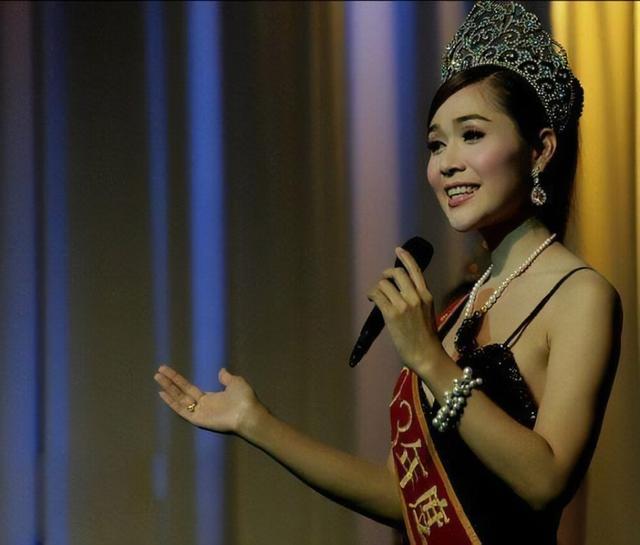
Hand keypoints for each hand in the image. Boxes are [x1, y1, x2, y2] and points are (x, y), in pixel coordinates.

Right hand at [154, 365, 262, 435]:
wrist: (248, 413)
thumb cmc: (244, 398)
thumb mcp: (236, 383)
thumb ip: (226, 378)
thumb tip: (221, 371)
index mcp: (210, 397)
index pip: (189, 388)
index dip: (178, 380)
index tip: (167, 370)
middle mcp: (202, 405)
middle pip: (181, 391)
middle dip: (170, 382)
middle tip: (158, 372)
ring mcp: (199, 412)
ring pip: (179, 398)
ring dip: (168, 388)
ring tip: (157, 377)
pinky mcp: (198, 419)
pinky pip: (182, 410)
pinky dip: (172, 402)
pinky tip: (162, 394)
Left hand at [367, 247, 441, 370]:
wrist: (426, 355)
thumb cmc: (426, 338)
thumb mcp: (427, 312)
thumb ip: (417, 300)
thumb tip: (399, 292)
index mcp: (426, 295)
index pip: (416, 270)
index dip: (406, 258)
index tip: (398, 249)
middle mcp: (416, 296)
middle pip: (396, 273)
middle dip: (385, 275)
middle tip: (382, 283)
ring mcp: (404, 304)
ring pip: (384, 283)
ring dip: (377, 287)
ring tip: (376, 296)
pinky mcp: (392, 314)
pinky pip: (377, 295)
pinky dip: (371, 294)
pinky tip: (371, 299)